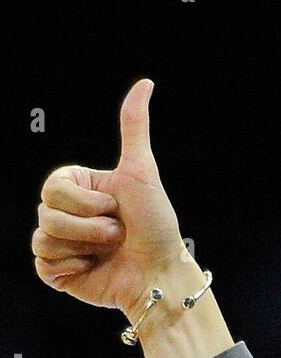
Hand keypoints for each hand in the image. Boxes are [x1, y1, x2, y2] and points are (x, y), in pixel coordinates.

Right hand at [32, 78, 185, 316]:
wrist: (161, 275)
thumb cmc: (156, 225)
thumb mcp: (142, 172)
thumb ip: (133, 127)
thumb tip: (145, 83)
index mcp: (79, 190)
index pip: (52, 186)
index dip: (85, 202)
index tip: (114, 208)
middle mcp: (67, 215)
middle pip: (46, 212)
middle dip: (89, 228)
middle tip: (117, 234)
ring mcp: (61, 244)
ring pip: (42, 237)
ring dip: (83, 247)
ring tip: (108, 252)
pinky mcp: (58, 273)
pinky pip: (43, 265)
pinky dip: (70, 268)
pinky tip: (92, 269)